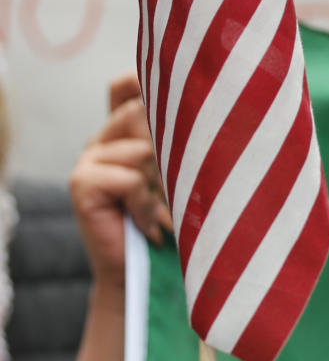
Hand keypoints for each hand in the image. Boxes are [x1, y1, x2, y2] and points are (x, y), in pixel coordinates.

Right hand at [69, 73, 171, 289]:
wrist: (144, 274)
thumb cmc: (171, 228)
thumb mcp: (180, 181)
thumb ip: (181, 148)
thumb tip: (213, 114)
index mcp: (123, 135)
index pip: (125, 87)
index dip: (146, 86)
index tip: (178, 102)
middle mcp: (102, 141)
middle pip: (140, 114)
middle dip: (168, 152)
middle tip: (172, 190)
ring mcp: (88, 160)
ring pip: (140, 150)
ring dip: (160, 187)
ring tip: (158, 213)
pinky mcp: (82, 183)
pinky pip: (128, 177)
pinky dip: (144, 203)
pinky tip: (146, 224)